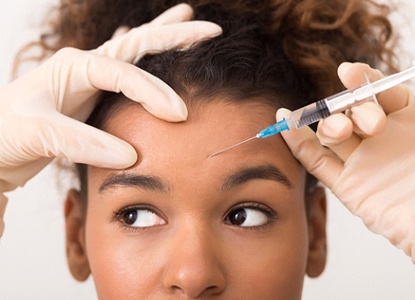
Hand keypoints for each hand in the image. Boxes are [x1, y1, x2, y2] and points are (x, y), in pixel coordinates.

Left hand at [0, 3, 221, 236]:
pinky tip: (151, 46)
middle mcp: (84, 66)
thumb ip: (83, 143)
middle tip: (209, 29)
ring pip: (135, 51)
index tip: (178, 115)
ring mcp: (89, 79)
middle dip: (174, 37)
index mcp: (73, 67)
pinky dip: (144, 57)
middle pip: (138, 44)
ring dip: (162, 36)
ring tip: (187, 19)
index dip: (154, 92)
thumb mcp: (39, 135)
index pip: (125, 73)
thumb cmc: (5, 133)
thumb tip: (131, 156)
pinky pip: (126, 71)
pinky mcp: (92, 95)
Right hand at [277, 62, 414, 262]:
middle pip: (353, 112)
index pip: (381, 94)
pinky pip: (317, 162)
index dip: (363, 80)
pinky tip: (286, 125)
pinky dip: (299, 144)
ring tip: (342, 131)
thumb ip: (406, 104)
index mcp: (410, 123)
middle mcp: (383, 140)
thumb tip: (378, 81)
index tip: (350, 73)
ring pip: (332, 134)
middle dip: (353, 108)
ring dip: (328, 124)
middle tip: (373, 123)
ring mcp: (363, 162)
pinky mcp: (348, 186)